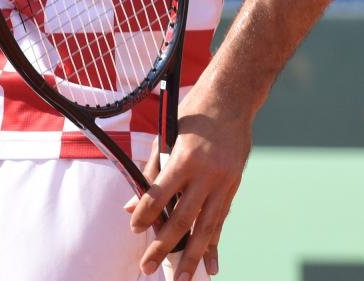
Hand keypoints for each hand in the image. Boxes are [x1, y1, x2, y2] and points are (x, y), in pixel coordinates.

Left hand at [125, 79, 252, 280]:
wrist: (231, 100)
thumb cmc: (191, 115)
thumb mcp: (166, 136)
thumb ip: (150, 172)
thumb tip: (130, 206)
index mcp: (185, 158)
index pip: (160, 194)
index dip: (146, 214)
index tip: (135, 229)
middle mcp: (207, 174)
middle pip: (183, 219)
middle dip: (165, 247)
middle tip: (149, 268)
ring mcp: (224, 182)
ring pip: (207, 227)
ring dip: (192, 256)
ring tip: (182, 279)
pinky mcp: (234, 186)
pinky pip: (221, 220)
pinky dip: (214, 244)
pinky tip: (210, 265)